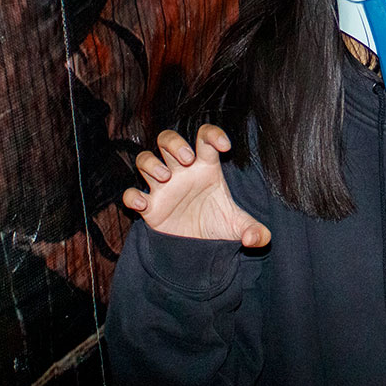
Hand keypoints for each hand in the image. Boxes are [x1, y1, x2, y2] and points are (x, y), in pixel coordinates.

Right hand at [126, 125, 271, 247]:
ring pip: (144, 159)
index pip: (205, 138)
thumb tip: (256, 239)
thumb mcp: (239, 228)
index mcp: (205, 168)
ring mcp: (162, 188)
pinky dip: (131, 196)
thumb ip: (255, 232)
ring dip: (152, 163)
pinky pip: (130, 194)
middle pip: (167, 139)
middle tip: (187, 160)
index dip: (213, 134)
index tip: (224, 146)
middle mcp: (181, 172)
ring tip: (166, 177)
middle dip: (175, 143)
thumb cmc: (218, 227)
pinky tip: (144, 204)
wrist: (200, 251)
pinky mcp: (149, 207)